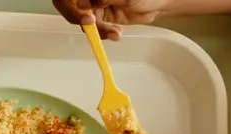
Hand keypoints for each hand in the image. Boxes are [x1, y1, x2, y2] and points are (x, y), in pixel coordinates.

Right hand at [51, 0, 169, 38]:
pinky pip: (94, 28)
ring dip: (96, 29)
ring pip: (83, 20)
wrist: (159, 3)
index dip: (72, 6)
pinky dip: (102, 33)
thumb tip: (85, 4)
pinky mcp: (100, 16)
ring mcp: (94, 4)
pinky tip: (114, 33)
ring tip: (113, 32)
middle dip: (81, 17)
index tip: (85, 12)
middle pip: (72, 7)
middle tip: (92, 23)